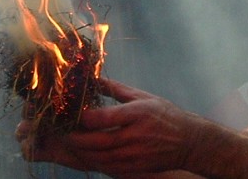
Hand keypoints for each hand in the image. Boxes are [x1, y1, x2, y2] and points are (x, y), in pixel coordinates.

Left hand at [16, 78, 210, 175]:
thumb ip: (116, 90)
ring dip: (79, 151)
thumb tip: (92, 79)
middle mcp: (134, 136)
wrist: (189, 143)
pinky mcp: (133, 168)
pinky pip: (105, 167)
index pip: (103, 118)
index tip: (68, 112)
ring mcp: (133, 155)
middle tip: (58, 130)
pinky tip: (83, 153)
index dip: (82, 118)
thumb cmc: (166, 116)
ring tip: (66, 141)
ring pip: (97, 157)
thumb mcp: (143, 97)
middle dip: (73, 137)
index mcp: (137, 114)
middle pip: (95, 141)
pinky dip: (91, 161)